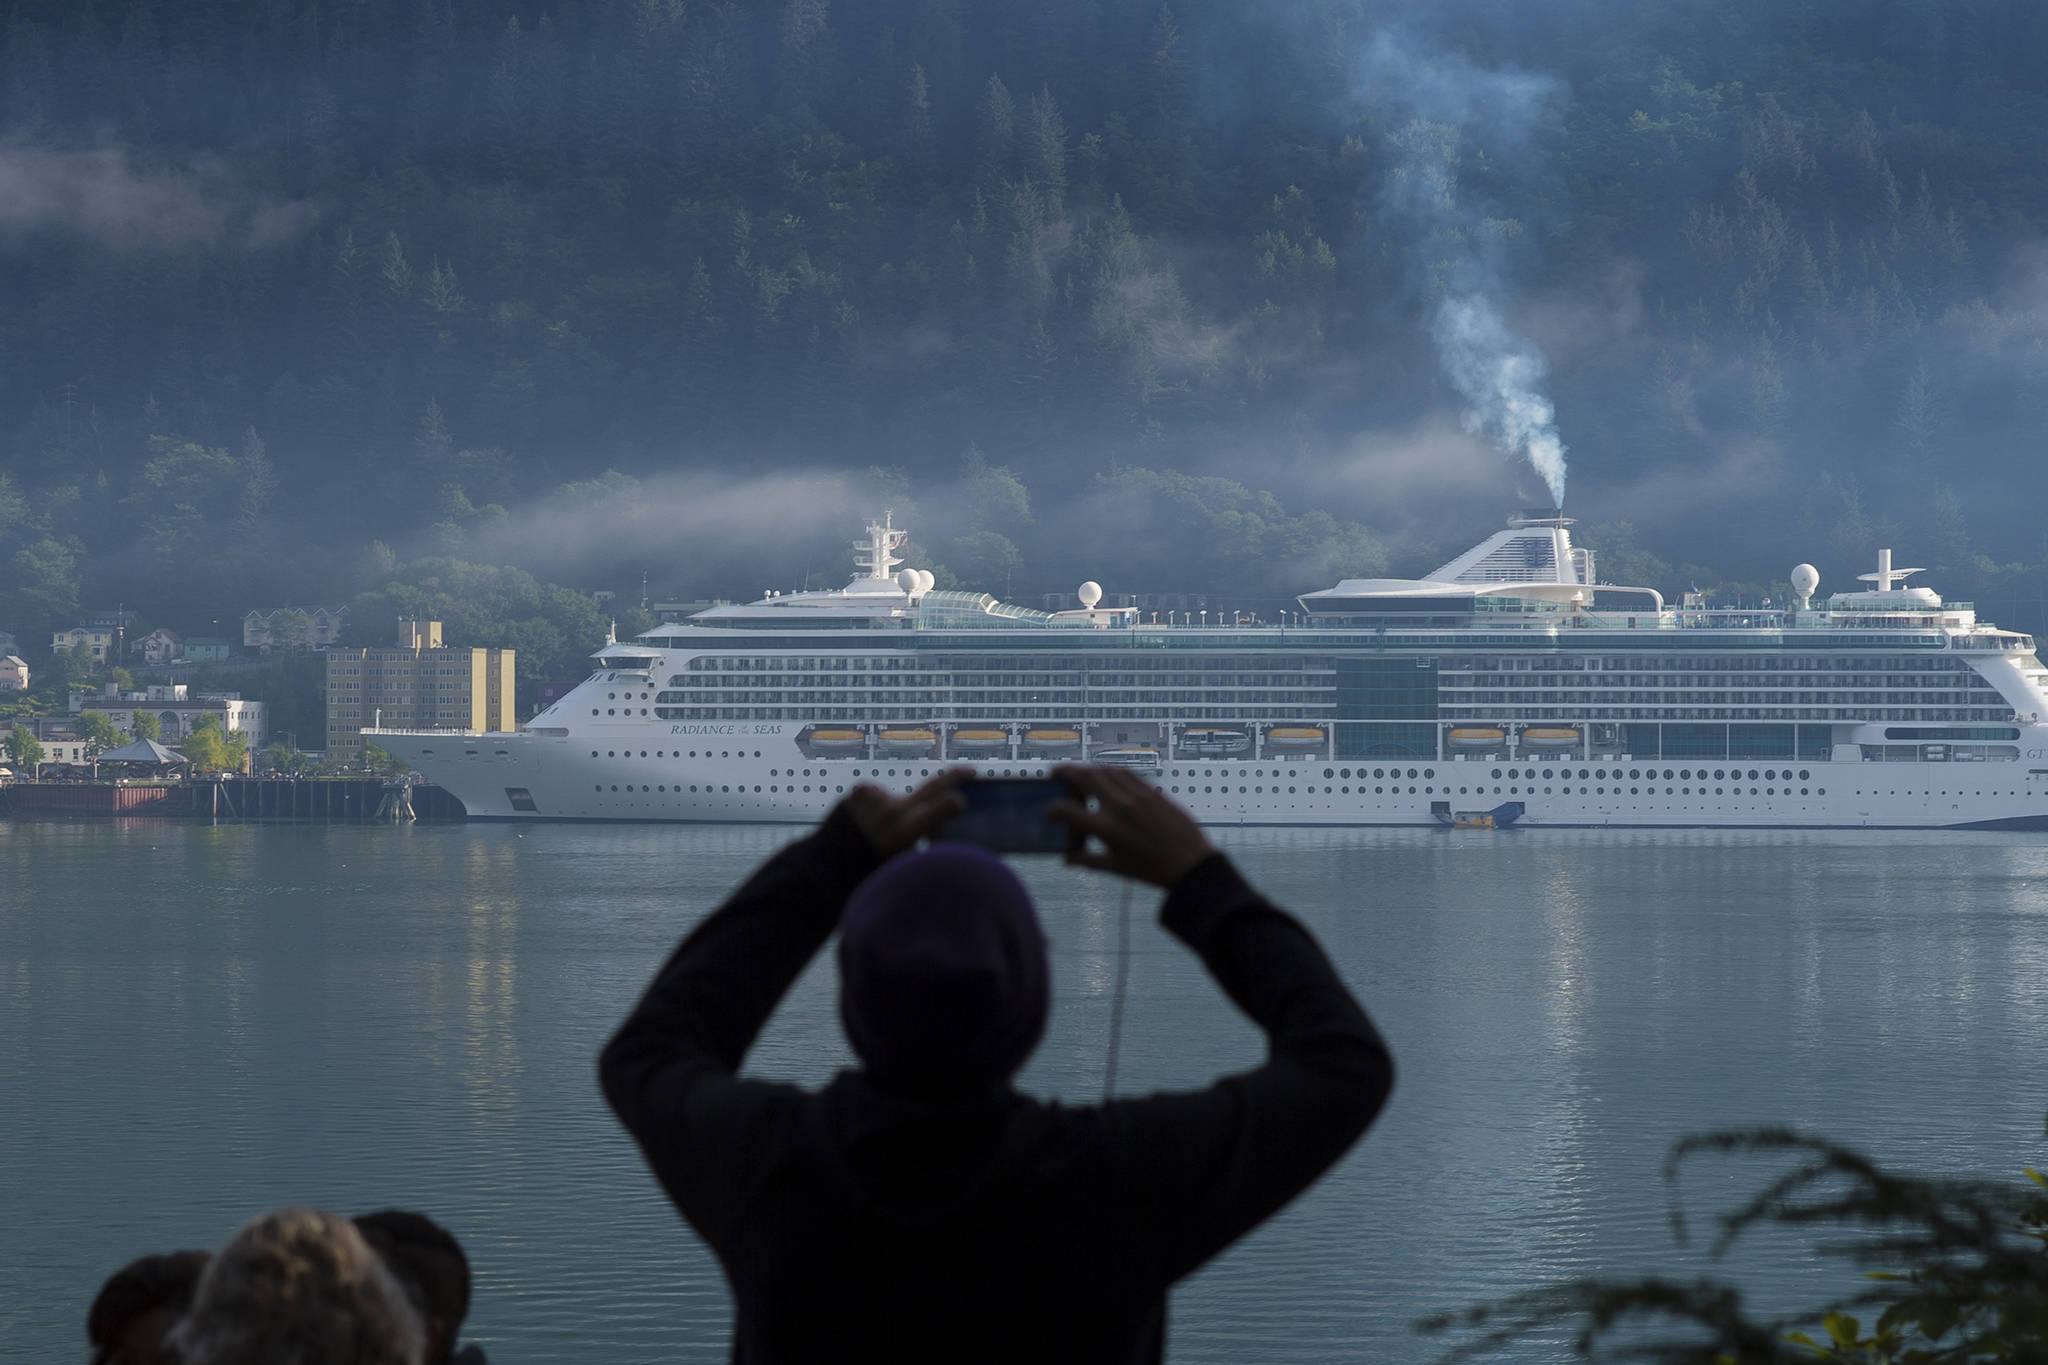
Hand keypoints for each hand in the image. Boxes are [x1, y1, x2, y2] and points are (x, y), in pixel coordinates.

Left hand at [842, 768, 970, 856]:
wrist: (827, 864)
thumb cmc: (868, 868)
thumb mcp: (903, 860)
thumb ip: (923, 840)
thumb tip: (941, 827)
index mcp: (906, 830)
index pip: (942, 805)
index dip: (956, 802)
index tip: (962, 800)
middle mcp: (892, 810)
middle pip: (932, 787)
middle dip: (955, 777)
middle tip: (970, 772)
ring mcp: (875, 798)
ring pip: (901, 799)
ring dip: (898, 811)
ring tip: (879, 831)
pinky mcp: (859, 791)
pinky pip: (879, 796)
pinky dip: (878, 807)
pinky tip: (867, 821)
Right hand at [1049, 764, 1213, 888]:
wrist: (1189, 863)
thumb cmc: (1151, 869)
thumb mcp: (1115, 868)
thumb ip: (1087, 861)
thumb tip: (1066, 859)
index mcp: (1105, 829)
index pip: (1067, 811)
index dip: (1053, 810)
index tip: (1050, 812)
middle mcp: (1118, 807)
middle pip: (1084, 778)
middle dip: (1065, 773)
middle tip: (1055, 773)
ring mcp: (1136, 796)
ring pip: (1104, 770)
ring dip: (1088, 769)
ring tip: (1080, 773)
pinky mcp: (1151, 791)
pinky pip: (1125, 771)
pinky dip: (1110, 770)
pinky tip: (1106, 774)